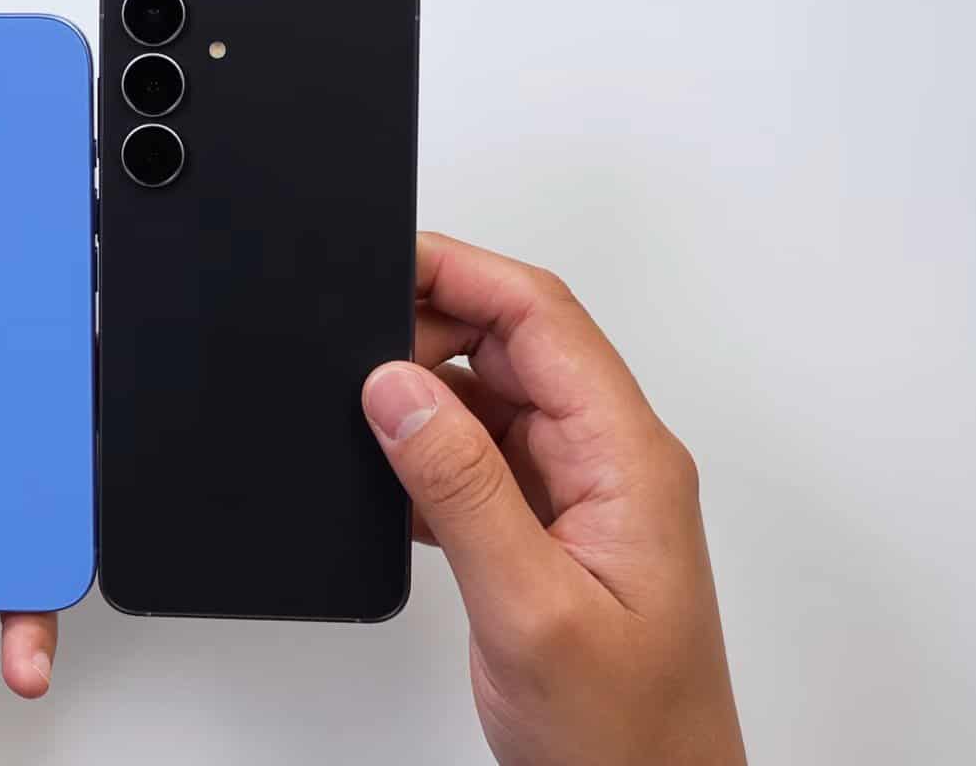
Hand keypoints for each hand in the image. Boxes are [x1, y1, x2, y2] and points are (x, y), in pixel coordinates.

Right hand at [362, 234, 745, 765]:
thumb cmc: (625, 733)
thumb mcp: (531, 609)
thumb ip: (462, 490)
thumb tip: (397, 388)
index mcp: (626, 459)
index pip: (543, 318)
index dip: (463, 272)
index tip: (387, 257)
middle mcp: (608, 461)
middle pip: (515, 343)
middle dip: (429, 325)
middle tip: (350, 344)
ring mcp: (578, 495)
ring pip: (490, 397)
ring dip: (424, 395)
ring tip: (361, 416)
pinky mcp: (546, 532)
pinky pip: (478, 456)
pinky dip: (425, 453)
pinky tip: (388, 479)